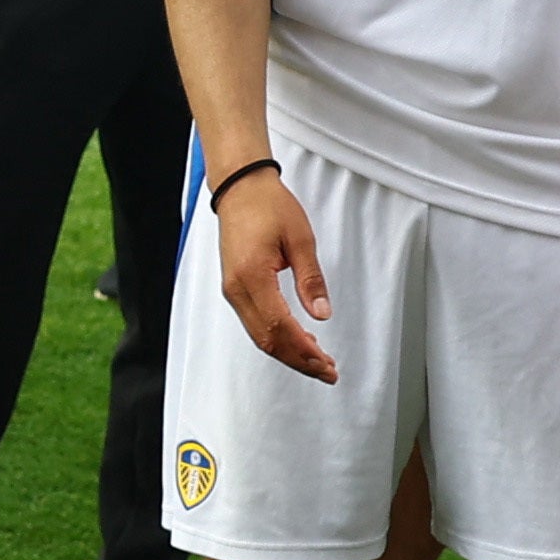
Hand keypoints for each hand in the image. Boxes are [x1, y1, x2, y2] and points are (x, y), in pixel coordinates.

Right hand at [213, 166, 335, 382]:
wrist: (240, 189)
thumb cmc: (268, 205)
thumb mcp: (301, 238)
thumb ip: (311, 279)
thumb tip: (322, 314)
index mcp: (253, 275)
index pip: (279, 326)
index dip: (303, 349)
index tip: (325, 362)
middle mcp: (237, 288)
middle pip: (267, 340)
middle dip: (298, 360)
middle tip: (327, 371)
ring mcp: (232, 290)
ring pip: (260, 336)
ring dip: (289, 352)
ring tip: (317, 361)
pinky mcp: (235, 288)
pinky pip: (255, 323)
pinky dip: (277, 338)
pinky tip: (298, 340)